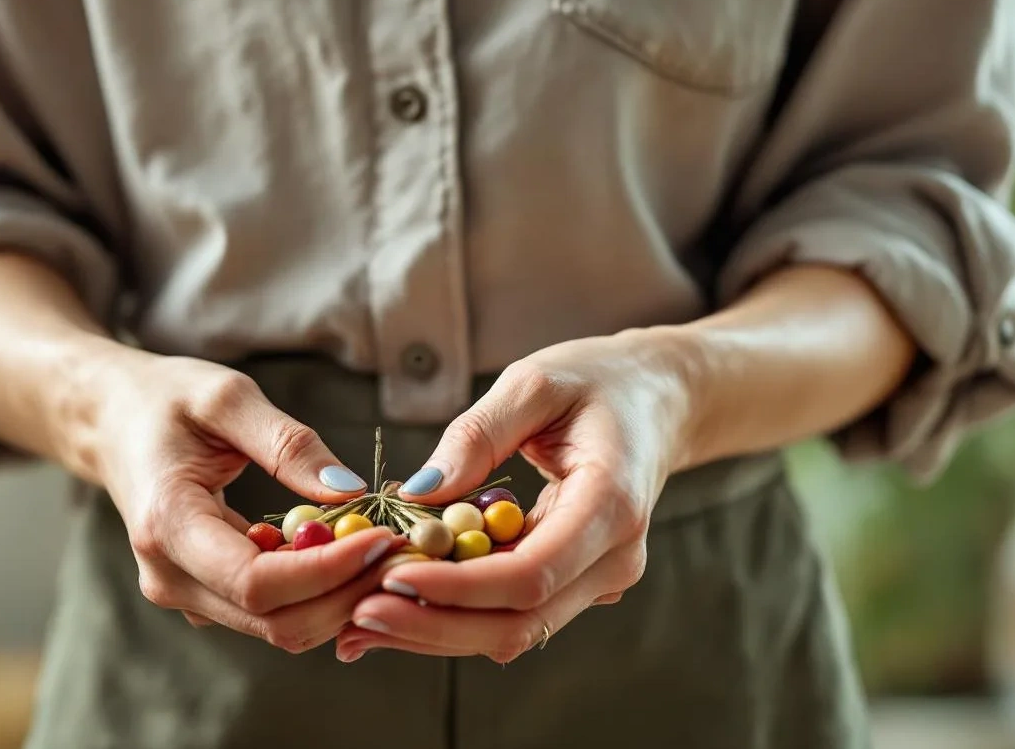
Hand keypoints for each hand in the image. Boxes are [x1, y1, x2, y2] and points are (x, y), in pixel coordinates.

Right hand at [82, 348, 401, 652]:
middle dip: (348, 591)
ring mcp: (184, 595)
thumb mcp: (225, 397)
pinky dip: (318, 592)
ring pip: (280, 627)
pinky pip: (271, 613)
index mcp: (167, 525)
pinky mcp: (204, 597)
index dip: (329, 571)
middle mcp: (170, 578)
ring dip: (340, 597)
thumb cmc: (164, 400)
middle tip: (399, 544)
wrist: (110, 421)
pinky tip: (347, 550)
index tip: (384, 536)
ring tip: (381, 545)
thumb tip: (349, 492)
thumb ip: (287, 443)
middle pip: (277, 621)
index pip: (258, 583)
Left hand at [335, 329, 696, 662]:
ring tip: (357, 621)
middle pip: (518, 622)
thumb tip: (417, 493)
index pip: (529, 575)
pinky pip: (511, 612)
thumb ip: (477, 435)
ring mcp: (598, 579)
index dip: (456, 588)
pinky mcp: (575, 583)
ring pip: (512, 631)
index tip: (387, 575)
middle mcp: (613, 559)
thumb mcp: (534, 383)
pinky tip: (394, 606)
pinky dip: (452, 614)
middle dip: (432, 625)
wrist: (658, 401)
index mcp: (611, 505)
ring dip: (433, 632)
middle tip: (355, 616)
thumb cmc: (596, 381)